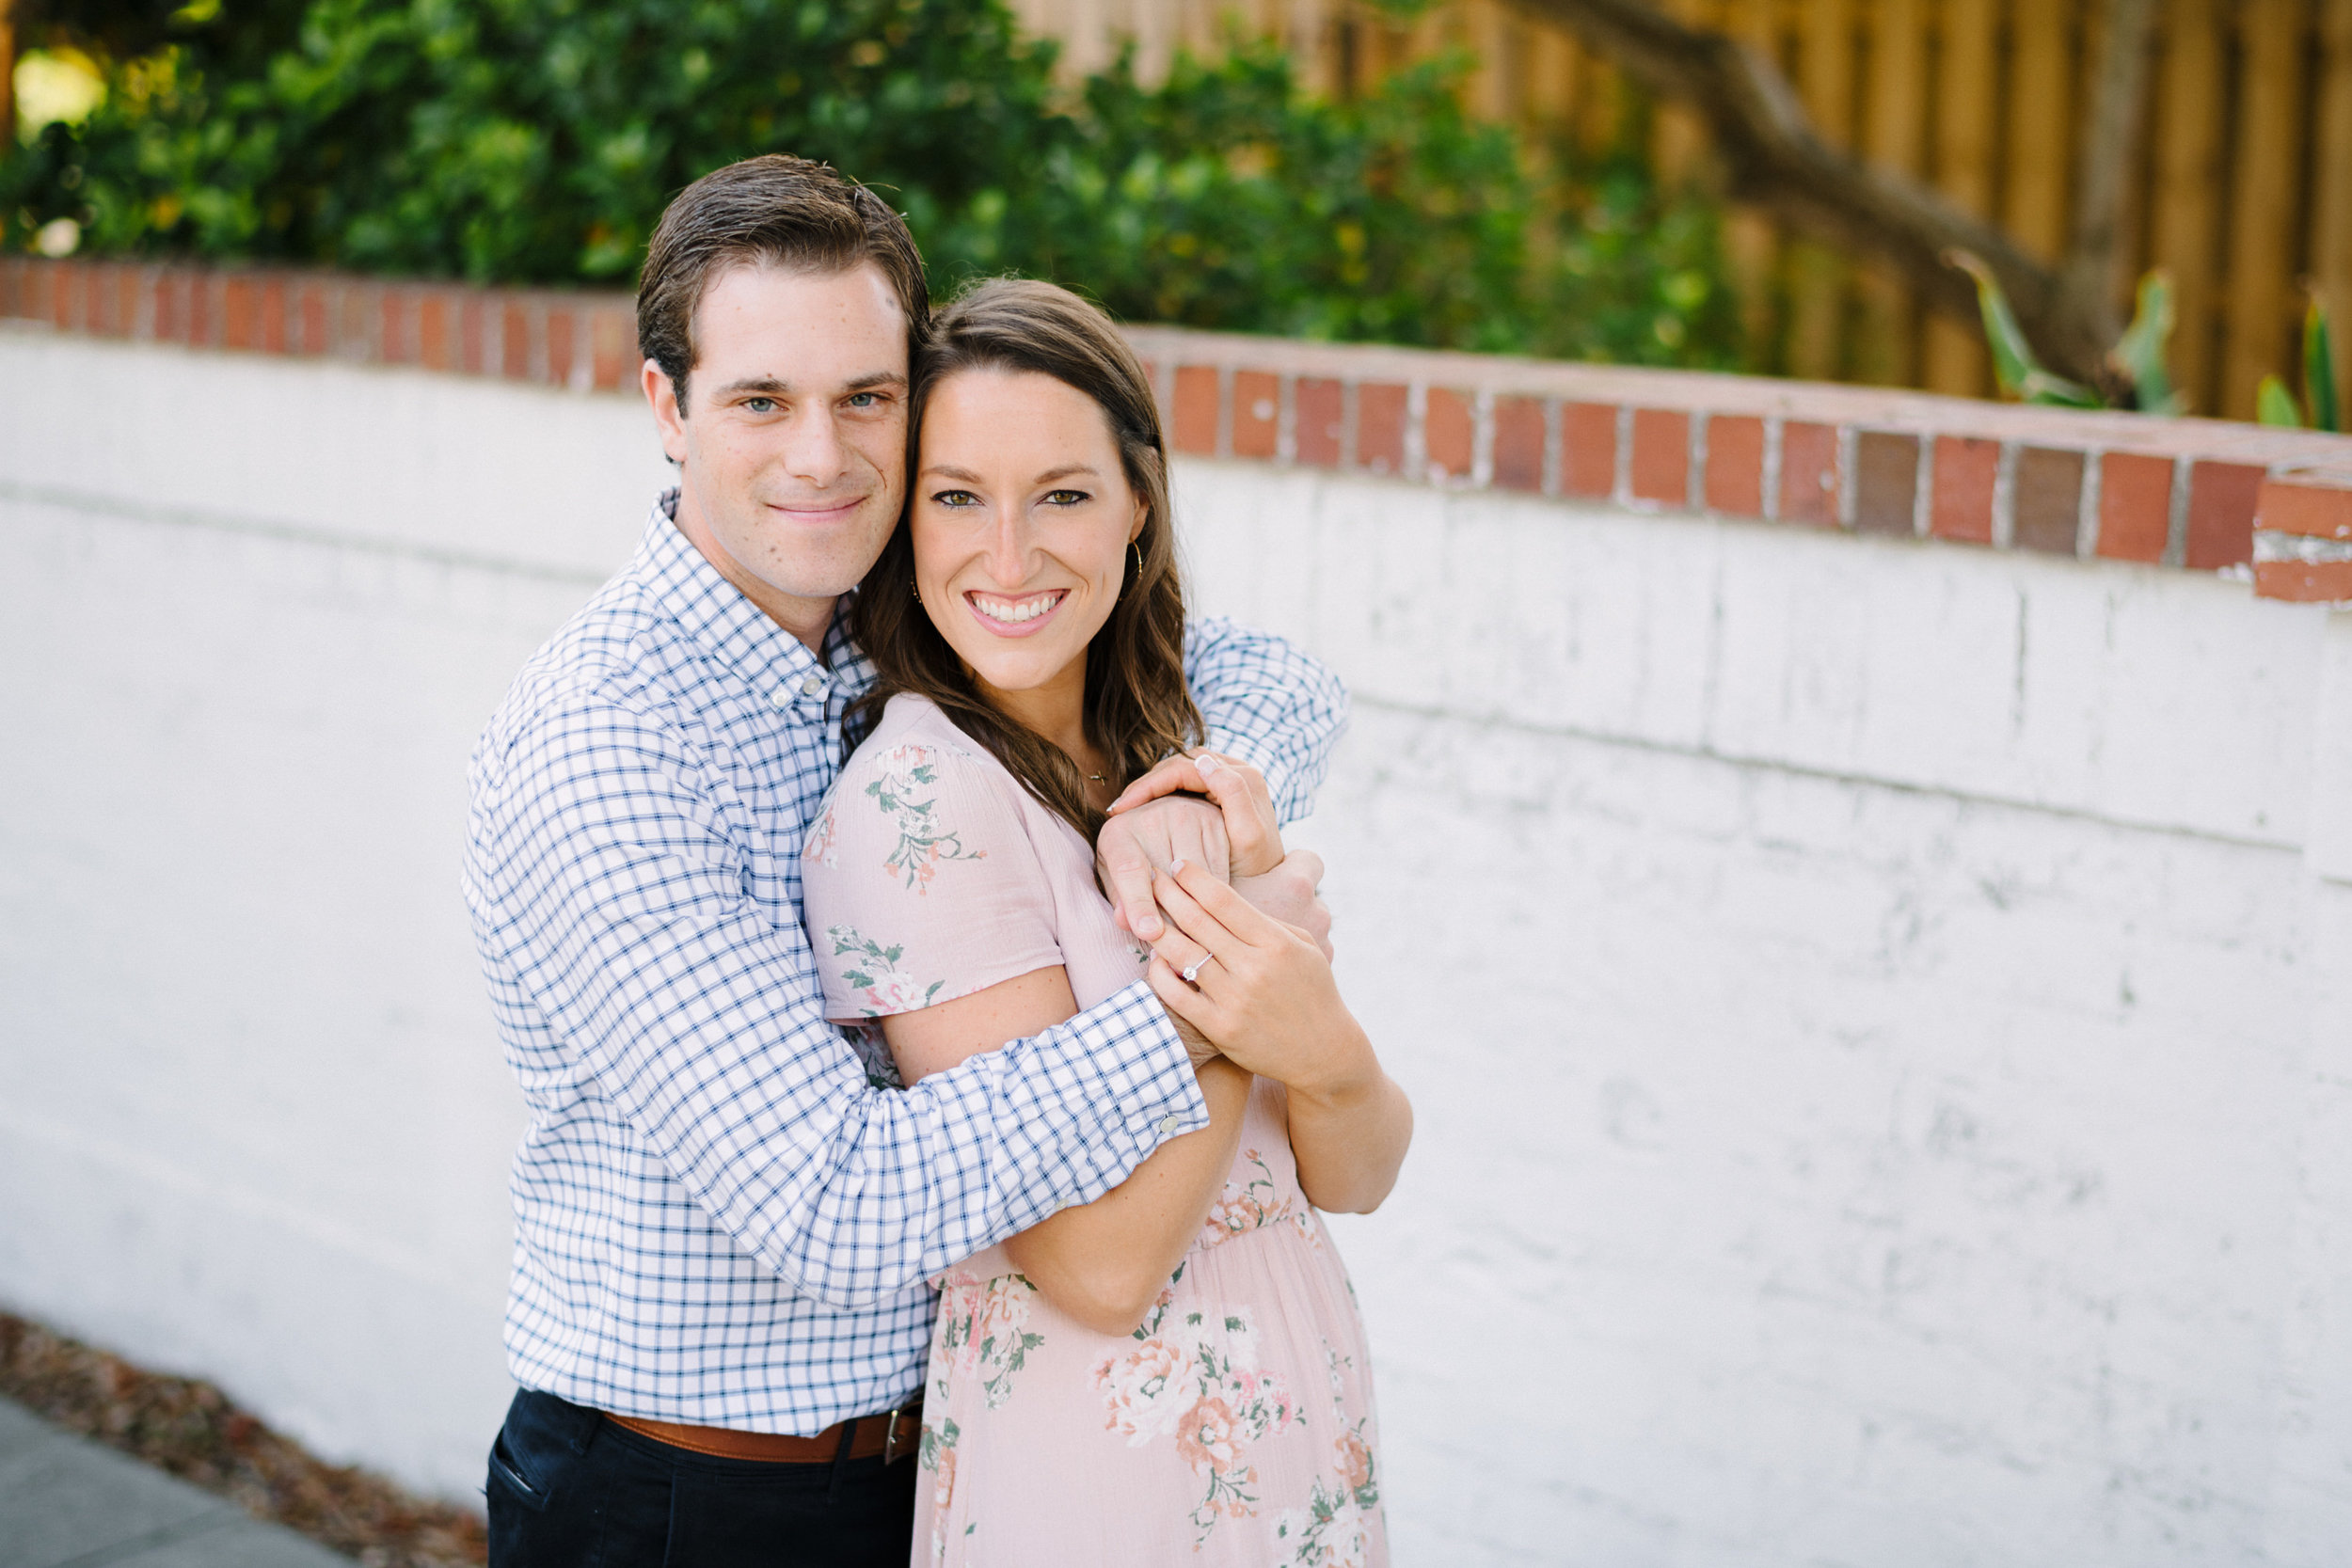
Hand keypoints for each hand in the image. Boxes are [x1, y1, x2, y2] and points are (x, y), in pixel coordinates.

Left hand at [1096, 796, 1227, 942]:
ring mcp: (1187, 816)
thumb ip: (1121, 902)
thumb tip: (1127, 923)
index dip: (1139, 903)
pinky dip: (1217, 899)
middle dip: (1175, 922)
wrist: (1161, 818)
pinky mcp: (1215, 822)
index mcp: (1118, 834)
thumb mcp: (1117, 879)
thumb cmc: (1133, 858)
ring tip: (1196, 934)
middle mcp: (1153, 818)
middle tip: (1178, 948)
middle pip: (1171, 882)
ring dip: (1200, 913)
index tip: (1151, 933)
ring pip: (1200, 881)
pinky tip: (1212, 911)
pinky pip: (1220, 873)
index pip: (1129, 870)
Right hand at [1108, 751, 1281, 876]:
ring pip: (1175, 774)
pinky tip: (1138, 818)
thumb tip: (1203, 761)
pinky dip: (1157, 799)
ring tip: (1123, 813)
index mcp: (1243, 775)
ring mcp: (1223, 780)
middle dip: (1145, 786)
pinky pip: (1179, 788)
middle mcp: (1235, 770)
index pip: (1185, 767)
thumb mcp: (1247, 834)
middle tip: (1118, 810)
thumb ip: (1232, 795)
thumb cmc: (1258, 865)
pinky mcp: (1214, 793)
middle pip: (1177, 766)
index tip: (1122, 808)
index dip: (1150, 785)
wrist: (1271, 883)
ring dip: (1148, 791)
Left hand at [1143, 859, 1373, 1097]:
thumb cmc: (1313, 992)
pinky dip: (1159, 973)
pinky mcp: (1220, 1028)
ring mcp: (1235, 999)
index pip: (1224, 901)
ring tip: (1144, 914)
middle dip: (1168, 894)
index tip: (1177, 864)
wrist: (1323, 1052)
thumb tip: (1228, 898)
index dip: (1195, 879)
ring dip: (1157, 929)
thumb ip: (1268, 922)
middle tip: (1150, 877)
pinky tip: (1154, 959)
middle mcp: (1254, 968)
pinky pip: (1177, 994)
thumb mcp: (1305, 947)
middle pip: (1198, 921)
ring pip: (1182, 954)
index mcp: (1276, 943)